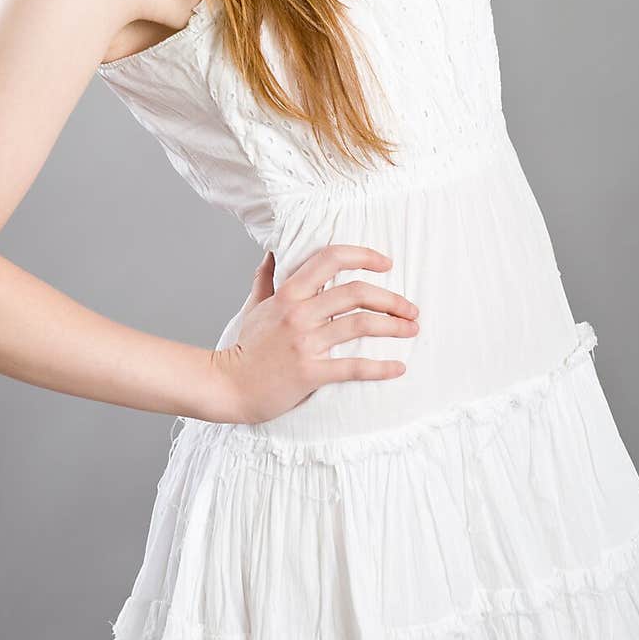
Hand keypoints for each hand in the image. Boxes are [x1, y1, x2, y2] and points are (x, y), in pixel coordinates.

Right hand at [213, 244, 418, 424]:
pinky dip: (380, 368)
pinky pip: (353, 367)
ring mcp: (305, 343)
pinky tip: (399, 367)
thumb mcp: (254, 307)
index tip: (386, 263)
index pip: (330, 259)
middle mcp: (299, 313)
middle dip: (391, 298)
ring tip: (411, 329)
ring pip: (360, 324)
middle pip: (356, 292)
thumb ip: (266, 279)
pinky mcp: (310, 373)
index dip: (363, 256)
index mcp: (288, 293)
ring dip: (393, 326)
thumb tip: (272, 254)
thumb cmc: (243, 348)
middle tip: (411, 308)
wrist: (226, 386)